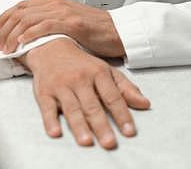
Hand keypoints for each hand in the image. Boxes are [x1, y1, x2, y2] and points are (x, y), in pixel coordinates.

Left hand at [0, 0, 124, 57]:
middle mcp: (57, 4)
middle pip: (21, 11)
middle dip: (5, 27)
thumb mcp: (69, 15)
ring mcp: (65, 12)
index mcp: (55, 2)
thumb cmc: (96, 29)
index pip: (22, 5)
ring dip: (13, 34)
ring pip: (29, 18)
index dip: (5, 15)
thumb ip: (50, 10)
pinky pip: (45, 26)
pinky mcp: (72, 24)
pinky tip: (22, 43)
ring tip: (7, 47)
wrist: (118, 31)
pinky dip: (29, 34)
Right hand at [19, 38, 150, 149]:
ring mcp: (62, 86)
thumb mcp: (106, 71)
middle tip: (110, 143)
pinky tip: (55, 133)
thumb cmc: (83, 64)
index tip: (130, 132)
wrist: (52, 47)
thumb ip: (125, 88)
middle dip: (101, 125)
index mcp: (98, 73)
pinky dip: (50, 121)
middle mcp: (80, 79)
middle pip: (92, 106)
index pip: (113, 97)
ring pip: (72, 108)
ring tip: (87, 142)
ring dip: (79, 126)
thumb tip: (146, 104)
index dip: (122, 114)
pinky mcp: (44, 92)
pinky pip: (47, 108)